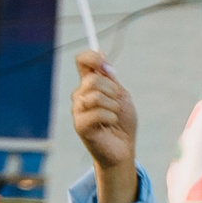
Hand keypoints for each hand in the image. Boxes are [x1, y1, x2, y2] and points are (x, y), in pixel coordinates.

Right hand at [71, 51, 138, 202]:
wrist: (124, 149)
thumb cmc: (122, 123)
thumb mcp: (120, 95)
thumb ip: (110, 77)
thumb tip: (101, 53)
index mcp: (88, 85)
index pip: (82, 61)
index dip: (92, 58)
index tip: (106, 66)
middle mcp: (79, 96)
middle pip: (93, 79)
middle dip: (112, 90)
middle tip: (117, 104)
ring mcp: (78, 111)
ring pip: (95, 95)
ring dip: (113, 106)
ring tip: (114, 116)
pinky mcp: (80, 126)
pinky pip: (98, 112)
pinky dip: (111, 117)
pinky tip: (111, 125)